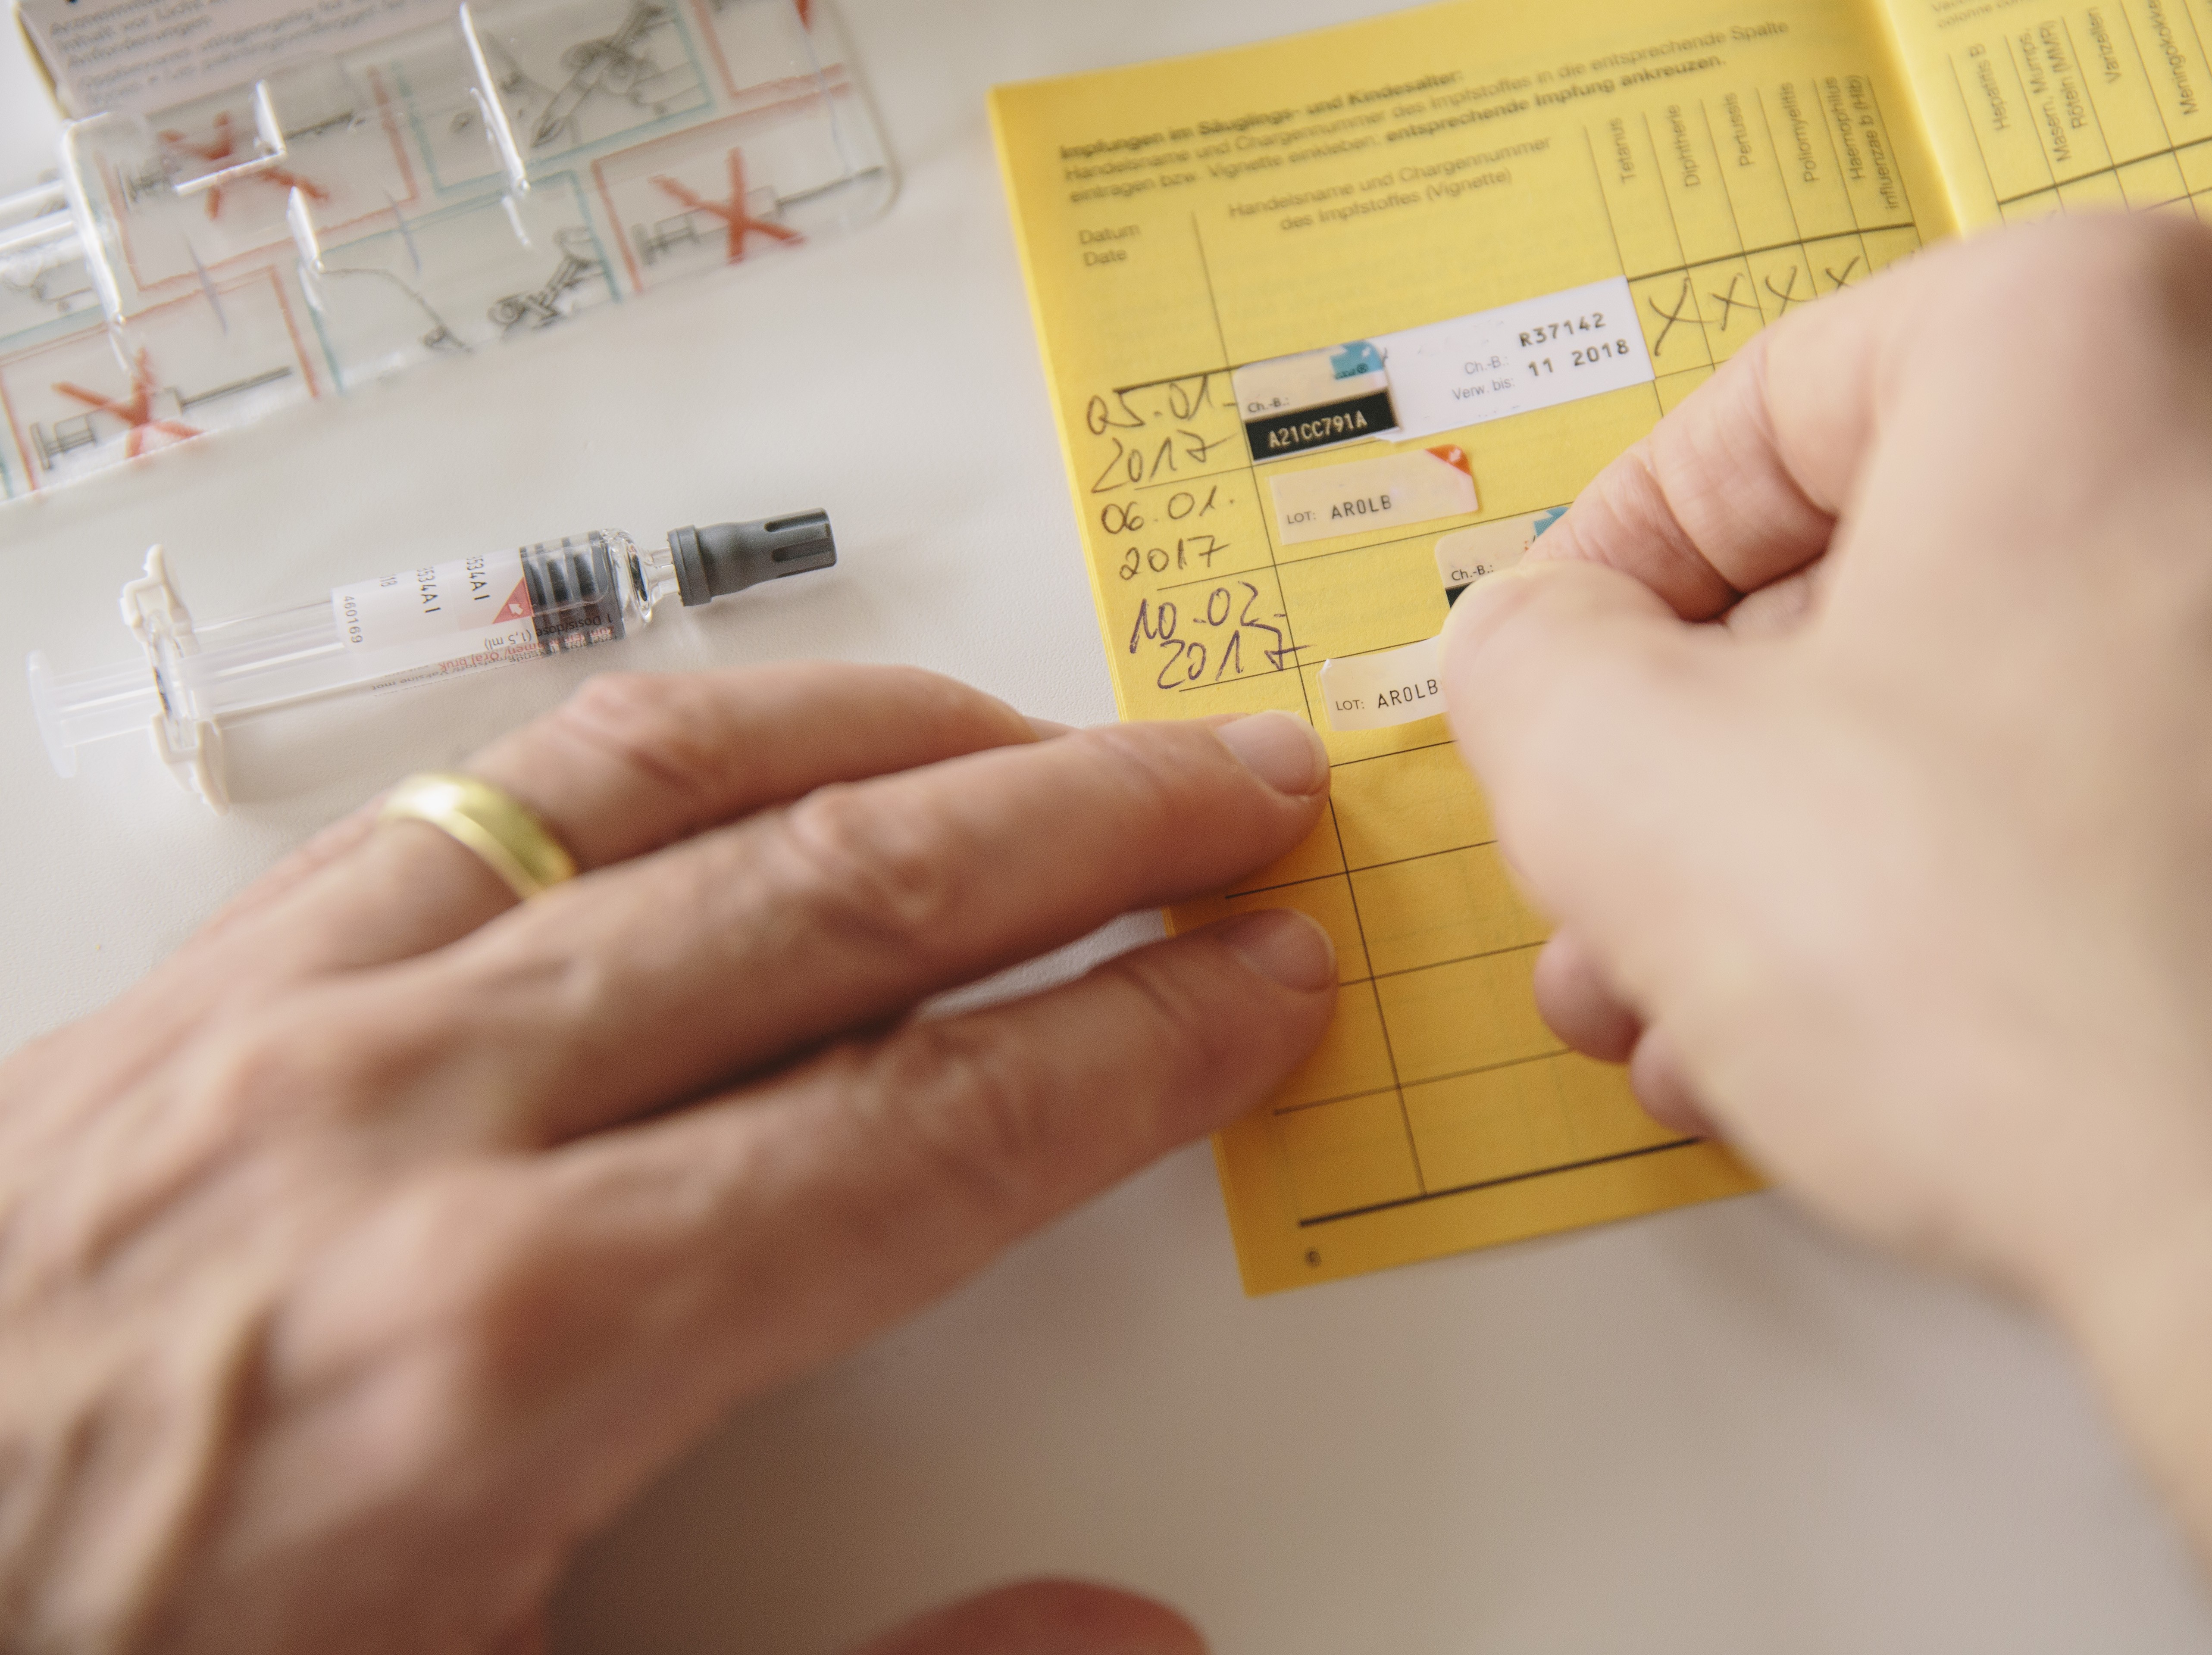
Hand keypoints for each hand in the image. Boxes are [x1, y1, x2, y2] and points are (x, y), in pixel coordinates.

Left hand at [0, 666, 1336, 1653]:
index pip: (933, 1130)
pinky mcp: (201, 979)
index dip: (1137, 1045)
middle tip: (1242, 792)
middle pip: (843, 903)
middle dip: (1093, 829)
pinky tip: (769, 743)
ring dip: (901, 738)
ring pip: (668, 788)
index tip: (1258, 980)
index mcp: (515, 1347)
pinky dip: (675, 737)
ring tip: (1050, 733)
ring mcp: (290, 1018)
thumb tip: (1117, 1630)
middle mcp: (410, 1124)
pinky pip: (486, 785)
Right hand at [1444, 214, 2211, 1653]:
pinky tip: (1858, 1034)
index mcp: (2098, 335)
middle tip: (1607, 892)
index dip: (1604, 585)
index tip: (1559, 707)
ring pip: (1990, 703)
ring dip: (1808, 851)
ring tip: (1697, 1006)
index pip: (1753, 419)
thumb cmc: (2030, 989)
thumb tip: (1538, 645)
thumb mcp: (1623, 786)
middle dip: (1701, 766)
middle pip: (1876, 581)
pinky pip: (2119, 793)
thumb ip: (1521, 662)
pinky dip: (1972, 887)